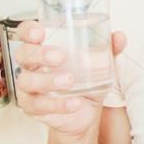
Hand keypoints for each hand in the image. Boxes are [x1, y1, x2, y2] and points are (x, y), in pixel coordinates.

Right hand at [13, 20, 126, 138]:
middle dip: (40, 54)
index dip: (28, 31)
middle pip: (24, 55)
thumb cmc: (85, 80)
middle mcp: (31, 66)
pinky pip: (39, 106)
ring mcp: (29, 88)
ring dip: (48, 80)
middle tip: (60, 57)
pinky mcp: (33, 108)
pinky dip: (58, 105)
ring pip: (28, 81)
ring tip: (69, 81)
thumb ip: (108, 49)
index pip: (26, 33)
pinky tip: (74, 103)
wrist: (84, 112)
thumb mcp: (98, 63)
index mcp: (43, 48)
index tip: (39, 32)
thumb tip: (119, 37)